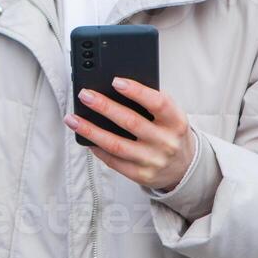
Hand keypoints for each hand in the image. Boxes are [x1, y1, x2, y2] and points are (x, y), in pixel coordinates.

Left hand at [64, 78, 194, 193]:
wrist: (185, 167)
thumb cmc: (170, 132)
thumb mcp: (171, 116)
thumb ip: (151, 103)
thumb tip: (114, 88)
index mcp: (176, 122)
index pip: (157, 103)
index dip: (136, 91)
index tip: (115, 81)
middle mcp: (166, 142)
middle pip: (130, 122)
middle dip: (104, 107)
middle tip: (85, 95)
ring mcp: (153, 161)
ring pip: (116, 144)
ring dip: (91, 130)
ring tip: (72, 119)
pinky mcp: (141, 175)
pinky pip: (113, 161)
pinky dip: (97, 148)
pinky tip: (85, 138)